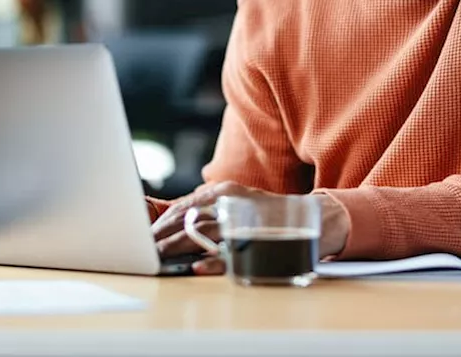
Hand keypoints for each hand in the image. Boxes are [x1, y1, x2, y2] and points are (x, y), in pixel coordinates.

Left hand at [151, 181, 350, 275]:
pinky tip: (197, 267)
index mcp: (224, 192)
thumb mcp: (236, 204)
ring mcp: (245, 222)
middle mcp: (232, 203)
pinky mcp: (259, 242)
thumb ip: (210, 210)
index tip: (146, 236)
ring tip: (159, 257)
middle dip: (163, 236)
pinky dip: (213, 261)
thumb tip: (175, 224)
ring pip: (204, 234)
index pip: (184, 206)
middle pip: (189, 219)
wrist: (314, 217)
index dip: (162, 222)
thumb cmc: (267, 214)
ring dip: (178, 247)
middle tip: (145, 250)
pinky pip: (231, 254)